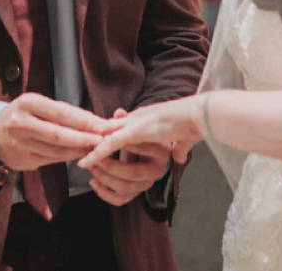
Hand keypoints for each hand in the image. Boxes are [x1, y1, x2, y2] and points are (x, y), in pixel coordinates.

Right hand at [0, 93, 109, 171]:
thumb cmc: (24, 115)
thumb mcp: (39, 105)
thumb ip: (63, 112)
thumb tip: (94, 121)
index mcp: (28, 104)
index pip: (61, 113)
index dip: (83, 120)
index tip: (101, 124)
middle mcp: (21, 123)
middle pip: (58, 134)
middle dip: (83, 138)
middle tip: (103, 140)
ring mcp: (20, 144)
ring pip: (56, 150)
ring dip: (78, 150)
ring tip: (96, 148)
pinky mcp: (22, 160)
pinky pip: (51, 159)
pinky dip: (67, 157)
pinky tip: (79, 155)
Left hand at [78, 97, 204, 170]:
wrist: (199, 115)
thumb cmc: (192, 126)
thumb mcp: (180, 138)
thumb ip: (176, 146)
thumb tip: (178, 155)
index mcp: (143, 120)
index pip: (117, 129)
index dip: (103, 140)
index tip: (90, 148)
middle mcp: (135, 120)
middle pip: (106, 133)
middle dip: (92, 147)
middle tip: (82, 159)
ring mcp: (134, 124)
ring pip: (105, 142)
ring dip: (94, 156)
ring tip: (84, 166)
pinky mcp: (136, 131)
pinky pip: (111, 146)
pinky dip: (97, 154)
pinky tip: (86, 162)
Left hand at [80, 108, 170, 205]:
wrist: (149, 150)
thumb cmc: (142, 136)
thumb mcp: (136, 126)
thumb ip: (126, 120)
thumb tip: (118, 112)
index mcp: (161, 152)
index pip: (141, 149)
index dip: (121, 145)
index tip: (103, 141)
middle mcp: (157, 171)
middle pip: (132, 173)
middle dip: (109, 166)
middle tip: (93, 157)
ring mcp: (147, 184)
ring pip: (125, 188)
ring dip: (104, 178)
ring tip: (91, 166)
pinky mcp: (137, 193)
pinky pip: (120, 200)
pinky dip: (105, 194)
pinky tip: (94, 182)